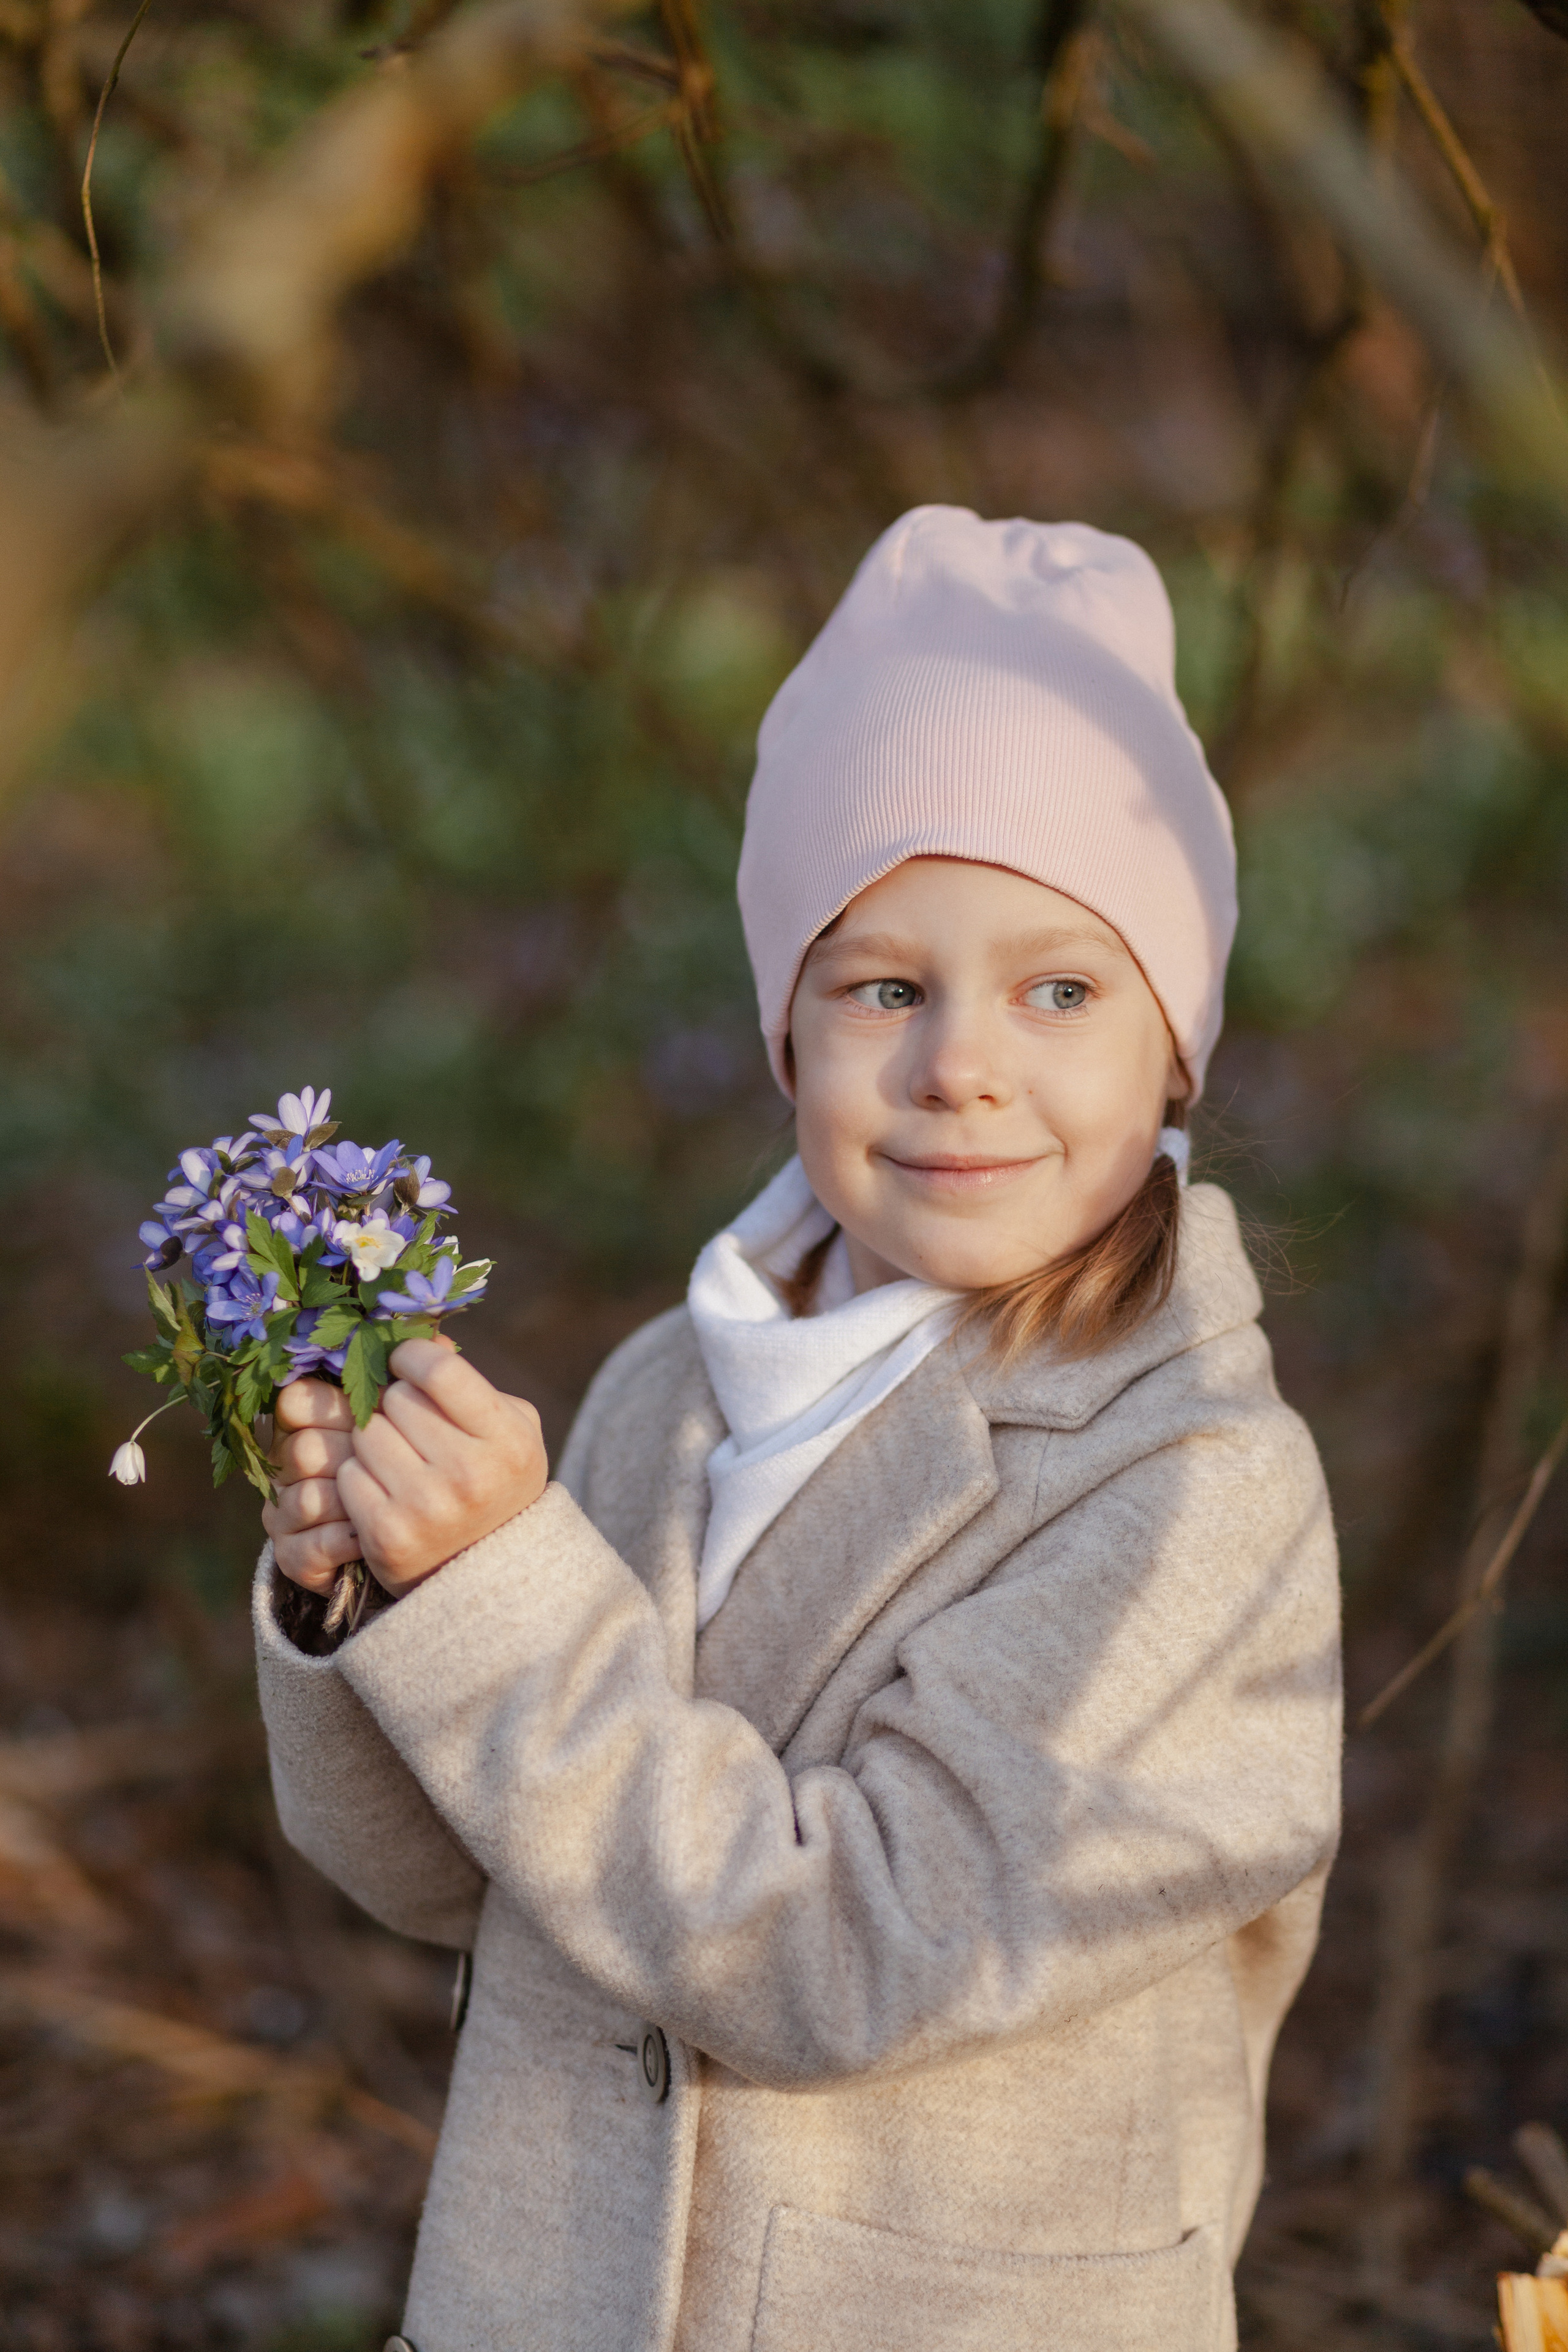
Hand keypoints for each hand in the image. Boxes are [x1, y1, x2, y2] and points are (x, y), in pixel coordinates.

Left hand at [268, 1340, 548, 1601]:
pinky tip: (382, 1488)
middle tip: (406, 1421)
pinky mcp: (387, 1536)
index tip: (404, 1364)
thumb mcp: (507, 1425)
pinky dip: (357, 1477)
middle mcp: (469, 1474)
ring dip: (372, 1438)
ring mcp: (426, 1508)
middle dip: (393, 1403)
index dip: (411, 1358)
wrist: (488, 1567)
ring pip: (366, 1435)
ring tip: (396, 1455)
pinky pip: (347, 1477)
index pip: (438, 1371)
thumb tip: (422, 1335)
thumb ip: (468, 1379)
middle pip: (395, 1400)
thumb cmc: (495, 1477)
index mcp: (506, 1438)